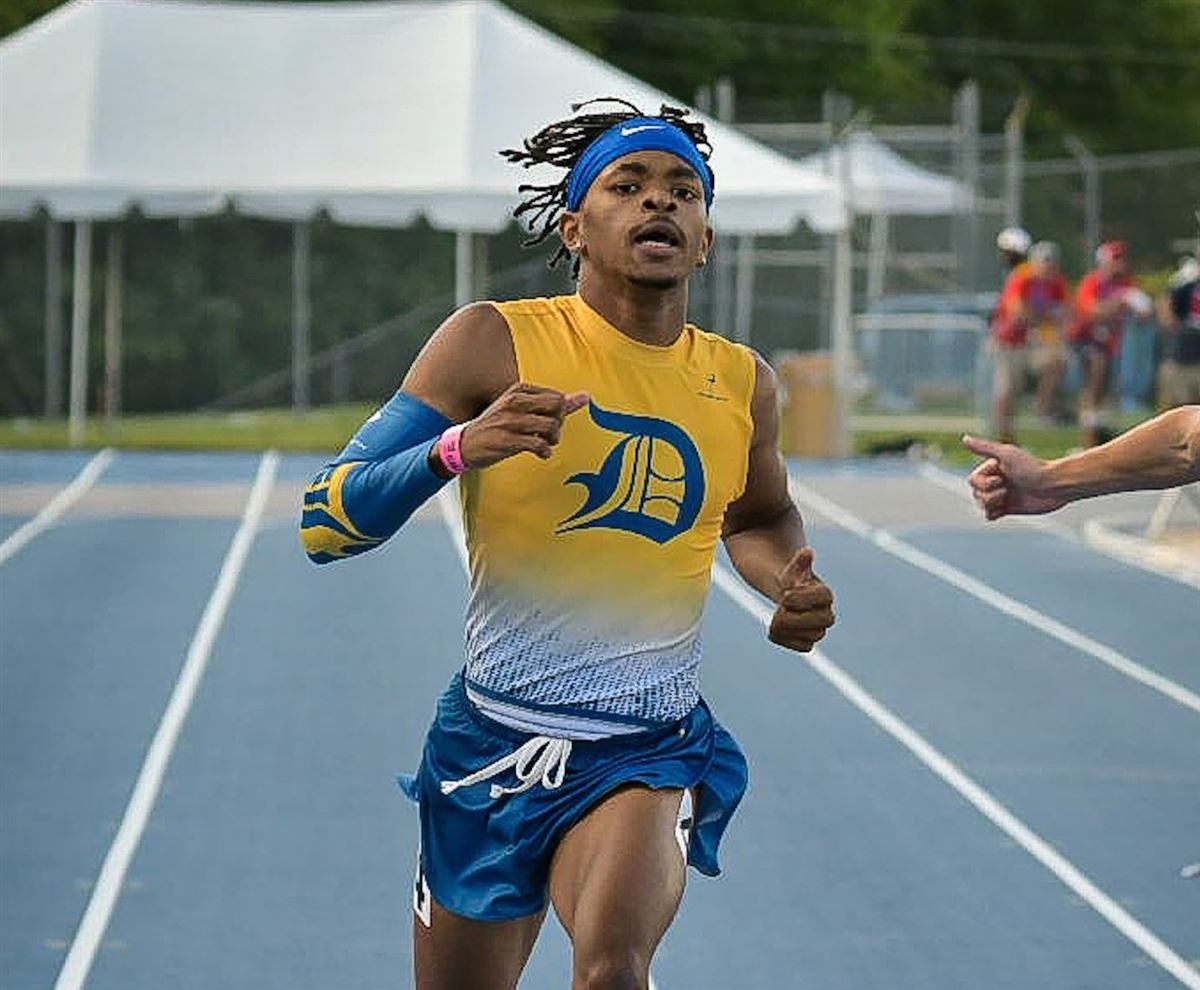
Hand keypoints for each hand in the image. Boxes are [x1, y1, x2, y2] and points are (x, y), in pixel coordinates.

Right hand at [459, 383, 589, 469]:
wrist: (465, 444)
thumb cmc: (498, 425)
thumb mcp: (522, 408)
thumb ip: (554, 403)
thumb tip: (585, 396)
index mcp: (519, 390)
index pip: (557, 397)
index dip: (559, 413)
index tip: (548, 422)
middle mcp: (515, 402)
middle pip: (557, 409)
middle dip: (559, 424)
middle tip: (549, 433)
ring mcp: (510, 421)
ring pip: (550, 427)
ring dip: (553, 440)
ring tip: (545, 444)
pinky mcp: (507, 441)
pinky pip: (538, 445)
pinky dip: (544, 451)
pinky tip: (540, 453)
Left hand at [768, 548, 834, 652]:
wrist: (783, 592)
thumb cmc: (789, 579)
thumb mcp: (791, 569)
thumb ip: (799, 562)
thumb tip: (808, 551)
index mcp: (824, 593)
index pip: (824, 597)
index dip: (803, 599)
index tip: (783, 597)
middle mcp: (826, 613)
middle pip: (823, 622)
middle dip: (796, 619)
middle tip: (777, 610)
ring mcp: (818, 628)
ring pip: (812, 637)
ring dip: (790, 630)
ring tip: (775, 618)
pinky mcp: (809, 641)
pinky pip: (804, 647)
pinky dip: (788, 640)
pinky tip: (776, 629)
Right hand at [962, 434, 1066, 518]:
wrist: (1054, 486)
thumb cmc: (1032, 467)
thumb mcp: (1006, 454)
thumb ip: (984, 447)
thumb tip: (964, 438)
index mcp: (993, 469)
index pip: (973, 480)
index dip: (984, 482)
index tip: (1001, 478)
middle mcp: (996, 481)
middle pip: (976, 493)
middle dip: (988, 493)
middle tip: (1006, 489)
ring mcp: (1002, 496)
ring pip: (981, 504)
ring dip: (991, 503)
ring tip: (1006, 498)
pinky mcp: (1008, 509)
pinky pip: (989, 515)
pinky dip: (992, 514)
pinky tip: (1002, 510)